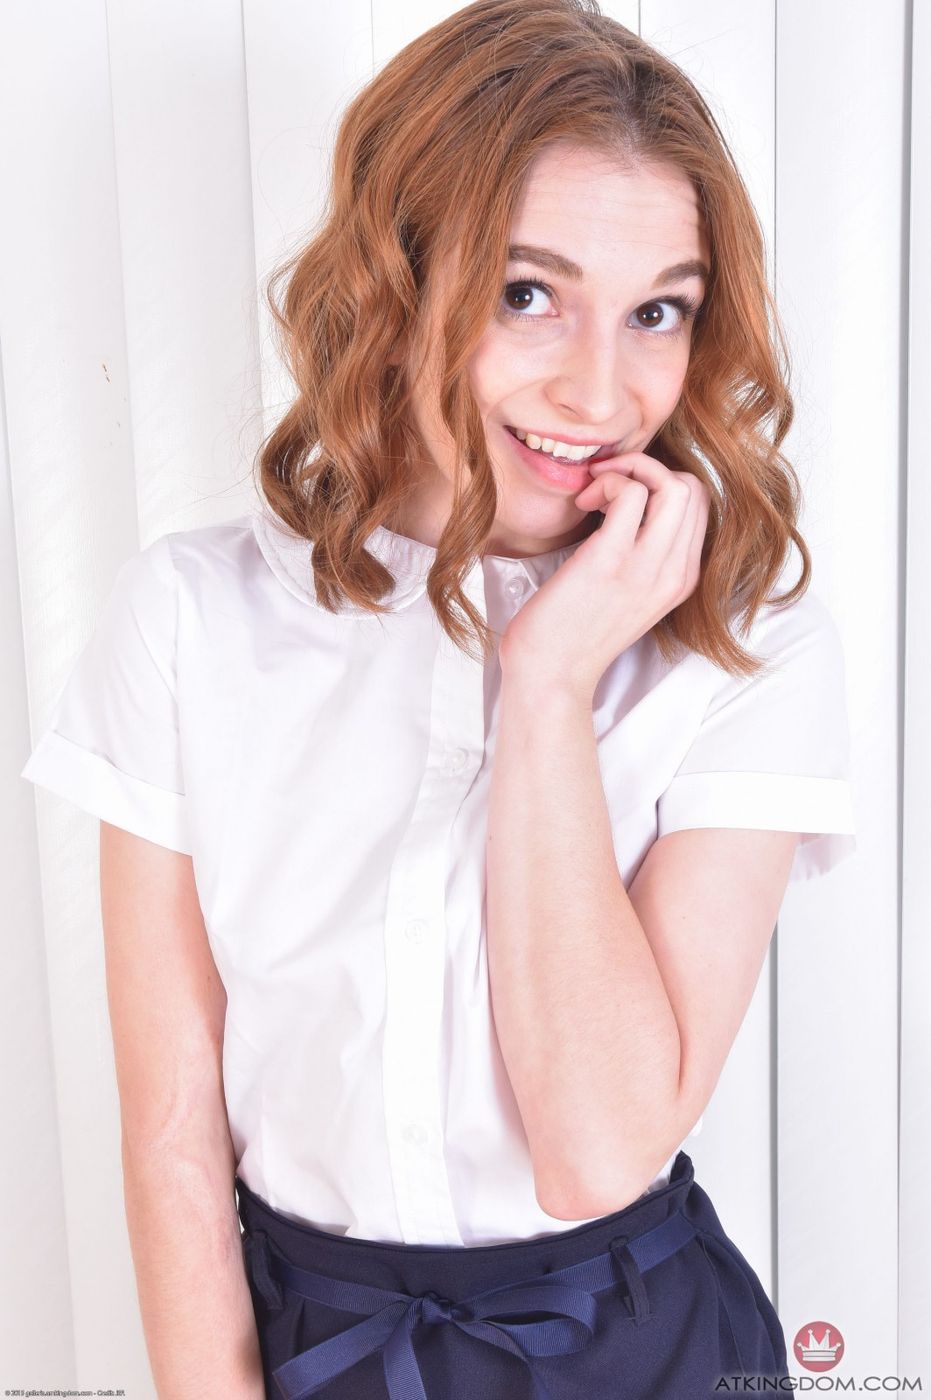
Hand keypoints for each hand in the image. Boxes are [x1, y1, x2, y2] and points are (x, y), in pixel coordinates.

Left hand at [498, 451, 710, 700]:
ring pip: (673, 484)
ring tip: (594, 494)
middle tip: (605, 486)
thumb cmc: (574, 634)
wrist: (550, 676)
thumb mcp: (628, 595)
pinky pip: (631, 493)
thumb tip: (631, 505)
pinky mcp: (612, 561)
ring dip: (628, 472)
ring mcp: (647, 568)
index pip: (698, 506)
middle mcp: (674, 574)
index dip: (659, 484)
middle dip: (647, 468)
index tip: (618, 496)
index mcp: (681, 580)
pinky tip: (582, 504)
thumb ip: (642, 557)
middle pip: (692, 489)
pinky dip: (607, 483)